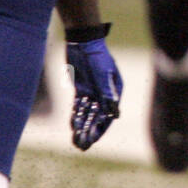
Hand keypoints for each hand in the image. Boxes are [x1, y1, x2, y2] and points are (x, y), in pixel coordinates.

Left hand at [66, 31, 122, 150]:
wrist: (83, 42)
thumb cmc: (97, 56)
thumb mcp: (103, 74)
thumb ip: (107, 93)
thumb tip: (114, 114)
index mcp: (114, 91)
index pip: (108, 115)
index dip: (101, 128)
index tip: (93, 140)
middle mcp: (104, 94)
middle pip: (97, 117)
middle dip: (90, 132)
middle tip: (82, 146)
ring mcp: (92, 92)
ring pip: (87, 114)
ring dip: (82, 127)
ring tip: (76, 142)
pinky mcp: (81, 89)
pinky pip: (79, 107)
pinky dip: (76, 117)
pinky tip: (72, 127)